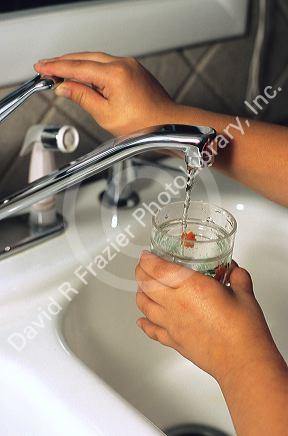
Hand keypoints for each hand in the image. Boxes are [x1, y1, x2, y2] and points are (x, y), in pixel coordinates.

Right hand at [34, 52, 176, 136]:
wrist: (169, 125)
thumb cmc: (145, 125)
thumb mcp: (106, 115)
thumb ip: (83, 97)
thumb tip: (65, 88)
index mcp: (115, 74)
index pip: (77, 67)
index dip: (56, 68)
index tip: (42, 68)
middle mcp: (123, 64)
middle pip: (85, 58)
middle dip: (64, 62)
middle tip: (46, 67)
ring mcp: (130, 65)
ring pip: (96, 59)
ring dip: (77, 64)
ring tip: (60, 73)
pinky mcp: (134, 70)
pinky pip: (108, 64)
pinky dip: (92, 69)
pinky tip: (84, 76)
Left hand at [135, 251, 281, 383]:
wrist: (242, 361)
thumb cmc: (243, 330)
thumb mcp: (244, 294)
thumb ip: (238, 277)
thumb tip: (235, 271)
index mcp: (191, 286)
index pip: (158, 268)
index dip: (148, 260)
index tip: (146, 255)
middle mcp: (176, 304)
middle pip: (146, 285)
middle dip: (141, 273)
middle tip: (142, 267)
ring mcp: (172, 324)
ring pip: (145, 306)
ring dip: (140, 295)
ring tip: (142, 289)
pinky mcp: (174, 341)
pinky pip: (152, 330)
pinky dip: (144, 324)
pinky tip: (142, 322)